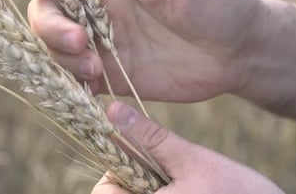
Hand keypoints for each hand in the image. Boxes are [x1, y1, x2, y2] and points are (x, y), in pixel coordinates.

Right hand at [22, 0, 263, 101]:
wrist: (238, 49)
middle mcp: (97, 7)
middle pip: (46, 11)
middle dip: (49, 25)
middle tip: (79, 40)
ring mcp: (102, 43)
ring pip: (54, 48)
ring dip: (62, 58)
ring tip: (95, 66)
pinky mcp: (111, 75)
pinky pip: (76, 80)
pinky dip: (71, 83)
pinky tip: (89, 85)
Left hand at [91, 102, 283, 193]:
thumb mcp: (192, 160)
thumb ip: (150, 138)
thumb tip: (112, 110)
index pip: (103, 189)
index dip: (116, 168)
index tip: (141, 154)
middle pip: (120, 193)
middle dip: (137, 175)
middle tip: (169, 167)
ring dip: (153, 183)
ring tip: (186, 179)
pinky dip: (166, 191)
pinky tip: (191, 188)